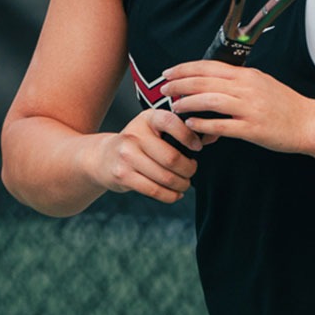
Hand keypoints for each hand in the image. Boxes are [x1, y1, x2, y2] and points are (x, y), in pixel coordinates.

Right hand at [87, 106, 203, 203]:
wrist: (104, 157)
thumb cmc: (138, 143)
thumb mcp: (152, 128)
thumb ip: (176, 129)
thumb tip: (210, 137)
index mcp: (147, 118)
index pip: (171, 122)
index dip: (189, 136)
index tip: (198, 147)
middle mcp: (134, 135)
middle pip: (171, 158)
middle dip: (189, 169)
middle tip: (192, 171)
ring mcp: (126, 156)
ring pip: (164, 177)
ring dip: (181, 185)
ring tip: (185, 184)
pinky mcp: (122, 175)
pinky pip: (154, 190)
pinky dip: (170, 195)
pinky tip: (175, 194)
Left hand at [162, 61, 314, 153]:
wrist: (309, 122)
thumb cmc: (285, 105)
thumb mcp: (262, 83)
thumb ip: (238, 81)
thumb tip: (213, 81)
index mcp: (247, 75)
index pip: (209, 66)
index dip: (185, 69)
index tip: (169, 73)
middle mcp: (246, 88)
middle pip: (205, 81)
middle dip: (180, 84)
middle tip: (165, 89)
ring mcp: (249, 108)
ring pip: (210, 101)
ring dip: (188, 103)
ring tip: (175, 107)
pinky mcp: (252, 129)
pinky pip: (222, 125)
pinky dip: (203, 124)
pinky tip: (192, 124)